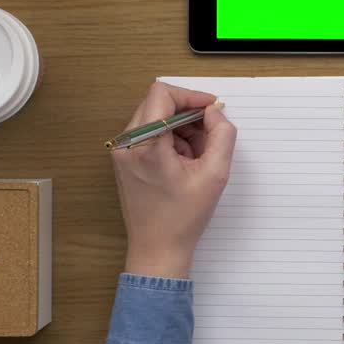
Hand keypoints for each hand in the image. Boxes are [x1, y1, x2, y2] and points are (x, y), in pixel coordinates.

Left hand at [113, 82, 236, 278]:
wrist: (157, 250)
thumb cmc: (183, 218)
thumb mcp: (215, 174)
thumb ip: (222, 135)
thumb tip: (214, 112)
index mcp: (145, 144)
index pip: (163, 94)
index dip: (191, 96)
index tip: (211, 109)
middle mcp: (127, 144)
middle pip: (157, 103)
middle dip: (187, 114)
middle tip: (208, 137)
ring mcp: (121, 152)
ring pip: (154, 117)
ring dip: (180, 128)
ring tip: (196, 157)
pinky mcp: (124, 160)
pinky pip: (148, 133)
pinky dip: (169, 139)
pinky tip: (183, 163)